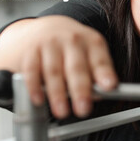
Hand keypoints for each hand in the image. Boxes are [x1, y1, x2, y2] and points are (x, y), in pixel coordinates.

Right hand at [0, 16, 117, 118]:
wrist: (40, 29)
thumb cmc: (68, 48)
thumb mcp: (87, 54)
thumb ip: (94, 74)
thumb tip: (98, 95)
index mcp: (91, 41)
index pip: (100, 59)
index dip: (105, 73)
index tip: (109, 86)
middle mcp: (71, 39)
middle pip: (76, 67)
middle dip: (81, 89)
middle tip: (83, 108)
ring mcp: (49, 43)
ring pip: (54, 71)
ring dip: (58, 93)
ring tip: (62, 111)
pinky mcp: (30, 50)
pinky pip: (31, 70)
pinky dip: (34, 87)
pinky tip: (39, 99)